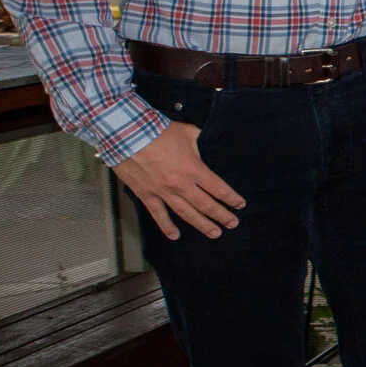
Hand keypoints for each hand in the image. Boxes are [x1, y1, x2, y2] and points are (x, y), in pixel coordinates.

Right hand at [112, 121, 243, 240]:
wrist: (126, 134)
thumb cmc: (157, 131)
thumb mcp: (188, 133)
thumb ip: (200, 142)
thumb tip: (206, 144)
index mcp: (194, 169)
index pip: (219, 189)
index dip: (231, 199)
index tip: (239, 205)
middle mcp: (181, 184)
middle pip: (207, 205)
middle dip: (222, 216)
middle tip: (232, 223)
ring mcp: (163, 192)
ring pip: (187, 214)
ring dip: (203, 225)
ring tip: (215, 233)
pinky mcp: (146, 194)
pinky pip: (158, 215)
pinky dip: (167, 227)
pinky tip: (175, 236)